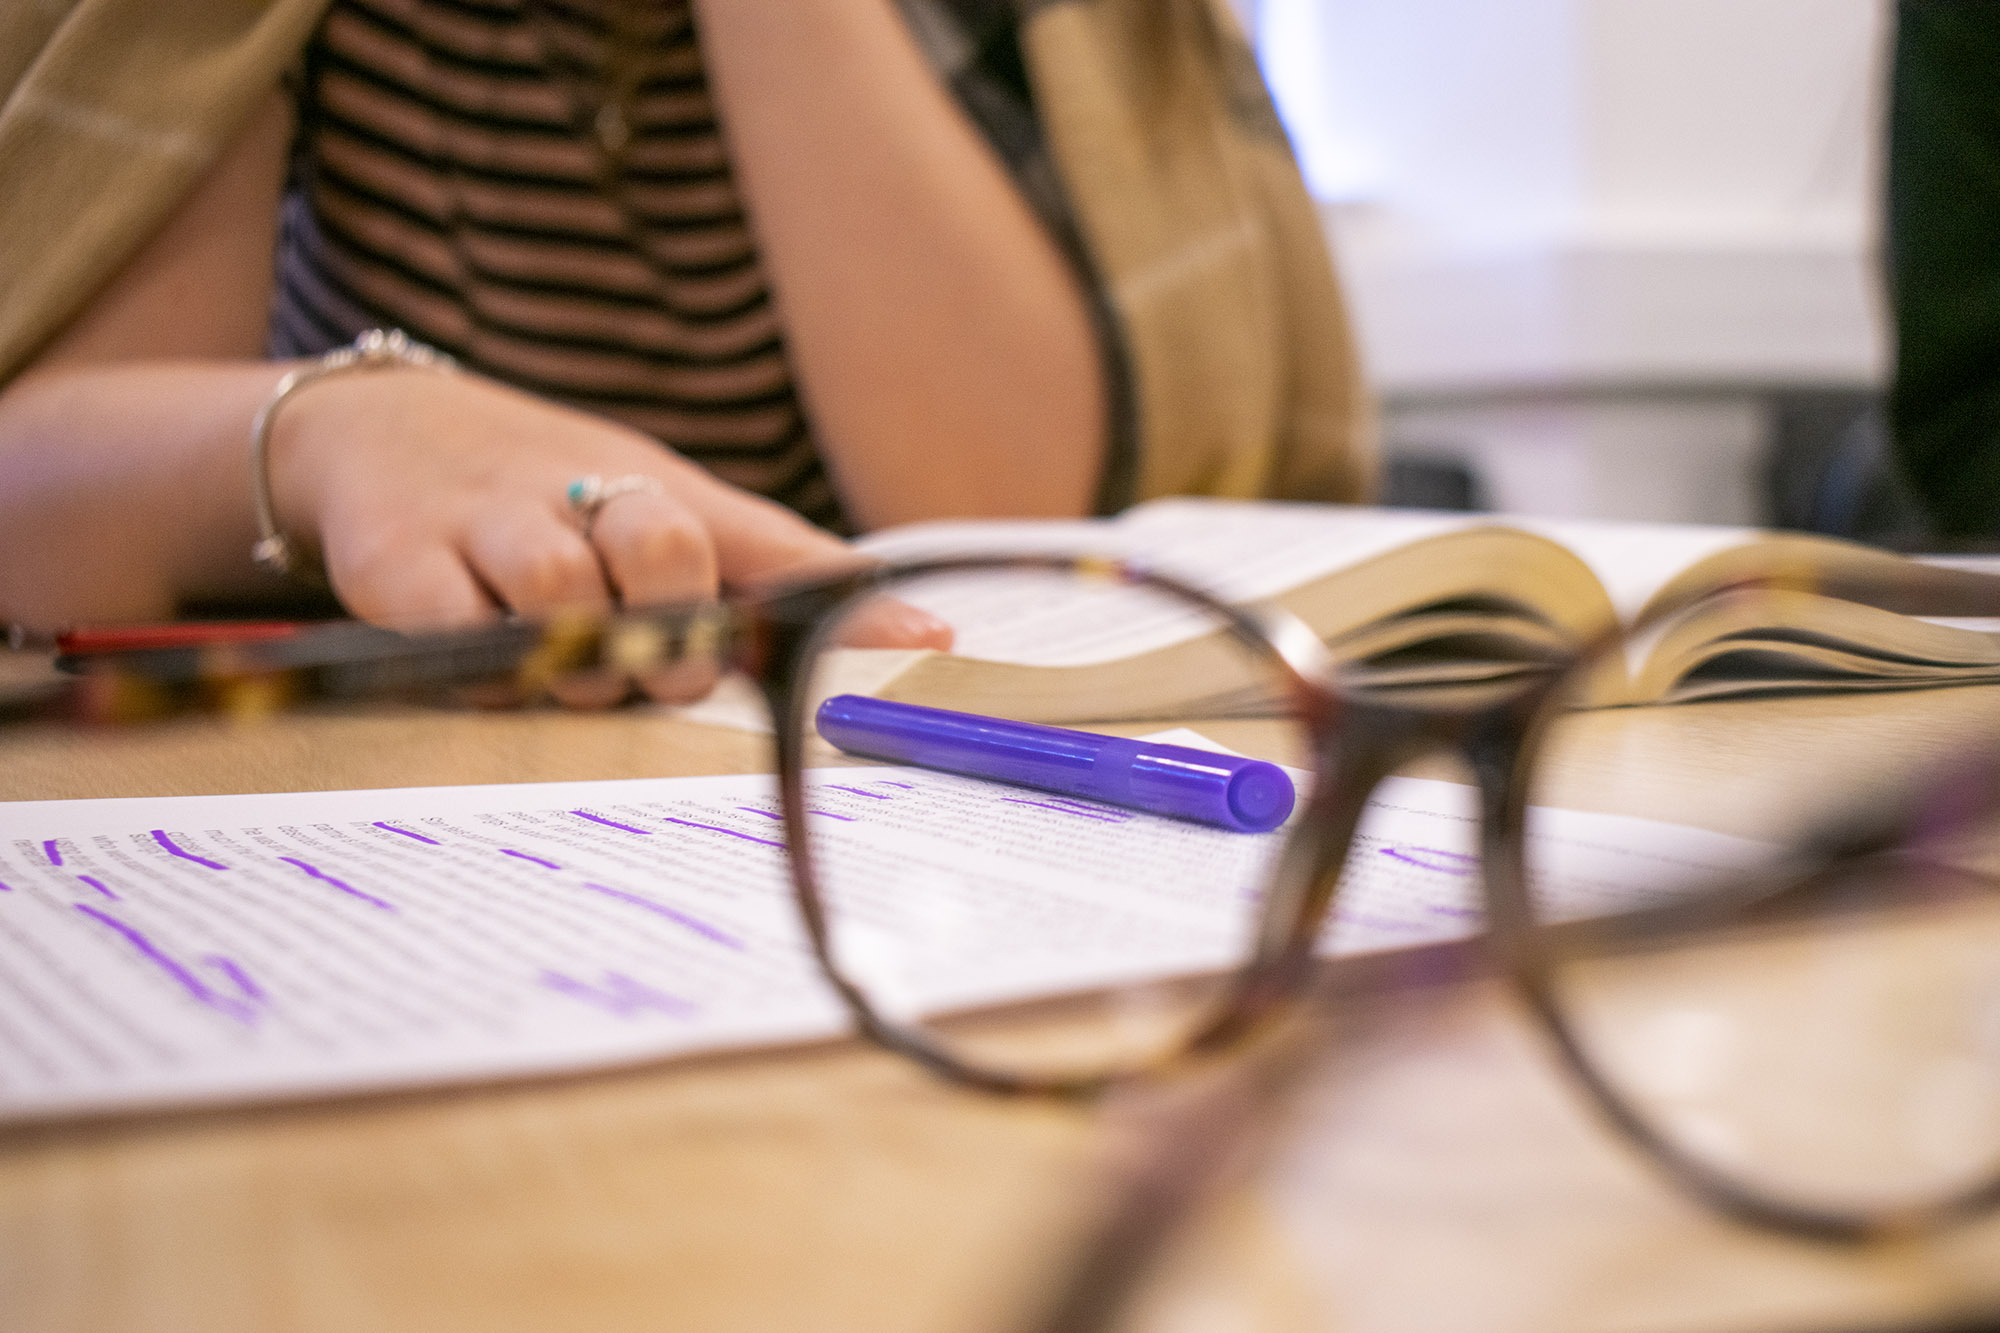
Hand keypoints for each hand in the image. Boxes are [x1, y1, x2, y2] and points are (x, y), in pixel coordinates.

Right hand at [269, 368, 950, 700]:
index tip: (923, 643)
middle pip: (666, 555)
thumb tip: (928, 631)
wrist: (372, 428)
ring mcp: (485, 522)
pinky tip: (482, 662)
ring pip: (562, 598)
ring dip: (576, 660)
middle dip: (675, 634)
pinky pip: (456, 635)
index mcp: (660, 488)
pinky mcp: (396, 561)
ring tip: (563, 668)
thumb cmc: (546, 492)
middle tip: (655, 667)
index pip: (767, 543)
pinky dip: (482, 670)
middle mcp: (578, 492)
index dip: (840, 597)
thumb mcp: (667, 508)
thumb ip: (778, 572)